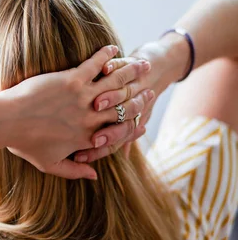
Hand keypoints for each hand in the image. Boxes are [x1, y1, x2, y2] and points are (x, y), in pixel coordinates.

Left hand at [0, 45, 152, 179]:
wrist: (5, 122)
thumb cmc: (23, 143)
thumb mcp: (49, 164)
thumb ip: (73, 172)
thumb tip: (94, 177)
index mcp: (87, 137)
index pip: (120, 130)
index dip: (135, 123)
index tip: (144, 116)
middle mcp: (90, 117)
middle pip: (125, 104)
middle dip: (141, 94)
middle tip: (150, 84)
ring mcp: (82, 97)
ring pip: (115, 83)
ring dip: (130, 71)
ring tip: (141, 62)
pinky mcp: (71, 79)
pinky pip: (95, 65)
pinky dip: (105, 56)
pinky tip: (112, 48)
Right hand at [74, 40, 186, 161]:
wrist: (157, 68)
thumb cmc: (132, 101)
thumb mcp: (126, 126)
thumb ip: (110, 146)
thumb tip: (95, 174)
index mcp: (126, 124)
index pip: (112, 142)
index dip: (98, 151)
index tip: (82, 157)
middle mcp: (131, 107)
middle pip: (119, 123)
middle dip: (108, 131)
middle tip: (95, 138)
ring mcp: (131, 86)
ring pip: (122, 96)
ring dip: (113, 100)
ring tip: (99, 102)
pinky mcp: (128, 65)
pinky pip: (121, 67)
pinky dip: (115, 68)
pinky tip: (104, 70)